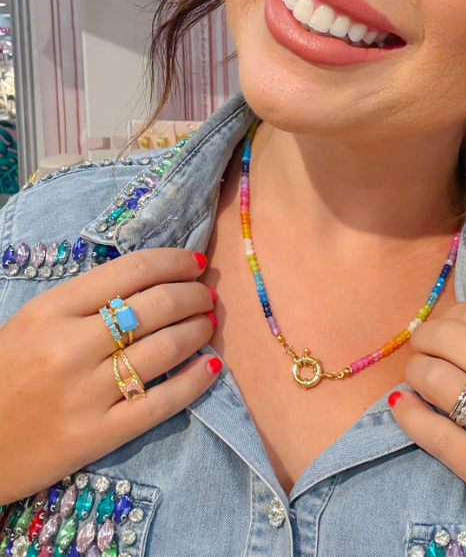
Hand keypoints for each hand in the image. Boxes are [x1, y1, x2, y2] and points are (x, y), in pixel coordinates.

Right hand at [0, 249, 221, 504]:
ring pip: (166, 349)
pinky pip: (162, 403)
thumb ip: (85, 301)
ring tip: (210, 323)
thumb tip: (152, 282)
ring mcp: (85, 393)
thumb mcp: (32, 323)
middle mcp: (69, 347)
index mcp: (50, 310)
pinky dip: (196, 381)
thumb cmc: (4, 374)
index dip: (174, 261)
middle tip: (207, 295)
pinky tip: (213, 366)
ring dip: (200, 330)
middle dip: (194, 294)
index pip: (132, 270)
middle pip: (156, 306)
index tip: (196, 262)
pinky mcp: (97, 435)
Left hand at [389, 302, 465, 556]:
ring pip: (437, 381)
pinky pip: (436, 438)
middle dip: (426, 336)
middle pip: (452, 340)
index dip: (453, 315)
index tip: (446, 326)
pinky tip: (401, 405)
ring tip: (417, 375)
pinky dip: (409, 415)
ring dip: (416, 370)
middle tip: (423, 345)